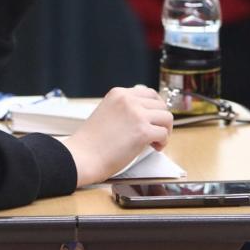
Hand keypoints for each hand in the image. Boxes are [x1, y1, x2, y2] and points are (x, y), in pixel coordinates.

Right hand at [59, 86, 173, 186]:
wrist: (82, 157)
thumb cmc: (90, 142)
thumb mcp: (106, 112)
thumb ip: (124, 109)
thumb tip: (146, 115)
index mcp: (118, 94)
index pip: (148, 93)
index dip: (155, 107)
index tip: (154, 118)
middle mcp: (128, 100)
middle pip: (160, 105)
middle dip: (161, 120)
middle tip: (155, 132)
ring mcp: (136, 115)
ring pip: (167, 117)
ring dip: (164, 130)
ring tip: (154, 141)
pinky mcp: (142, 132)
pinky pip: (164, 134)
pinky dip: (162, 142)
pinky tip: (153, 148)